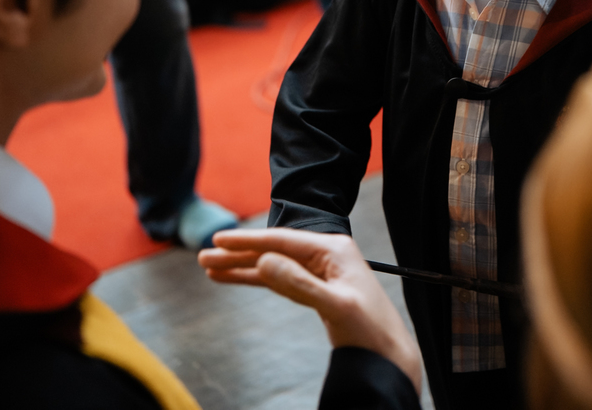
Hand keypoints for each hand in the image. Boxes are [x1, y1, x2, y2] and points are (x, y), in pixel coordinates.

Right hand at [199, 228, 423, 393]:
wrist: (388, 352)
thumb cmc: (369, 328)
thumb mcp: (333, 305)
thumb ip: (298, 283)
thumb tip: (264, 261)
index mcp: (333, 249)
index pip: (282, 240)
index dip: (248, 241)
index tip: (218, 239)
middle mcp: (327, 255)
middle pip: (274, 250)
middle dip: (238, 254)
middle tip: (203, 257)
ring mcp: (322, 270)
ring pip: (274, 265)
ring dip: (243, 268)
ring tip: (210, 269)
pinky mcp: (318, 288)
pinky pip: (281, 280)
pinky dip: (258, 280)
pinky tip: (238, 278)